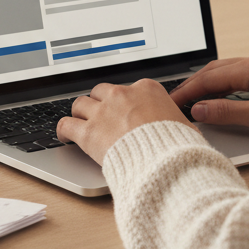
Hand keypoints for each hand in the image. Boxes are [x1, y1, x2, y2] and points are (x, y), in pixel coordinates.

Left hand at [56, 78, 190, 164]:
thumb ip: (177, 122)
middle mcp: (121, 95)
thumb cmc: (178, 145)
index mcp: (146, 89)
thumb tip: (185, 128)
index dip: (123, 101)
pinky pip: (66, 124)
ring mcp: (103, 112)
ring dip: (80, 113)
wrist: (164, 160)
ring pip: (80, 104)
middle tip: (100, 115)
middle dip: (100, 103)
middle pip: (101, 92)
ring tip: (79, 123)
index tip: (123, 110)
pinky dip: (63, 130)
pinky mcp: (88, 131)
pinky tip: (64, 136)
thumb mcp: (184, 126)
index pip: (128, 88)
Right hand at [170, 53, 248, 135]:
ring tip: (196, 96)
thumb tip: (200, 110)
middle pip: (215, 69)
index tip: (172, 102)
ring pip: (229, 69)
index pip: (208, 79)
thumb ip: (228, 112)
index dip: (187, 91)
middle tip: (178, 99)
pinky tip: (225, 91)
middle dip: (194, 84)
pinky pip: (242, 72)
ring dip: (209, 81)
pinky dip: (226, 81)